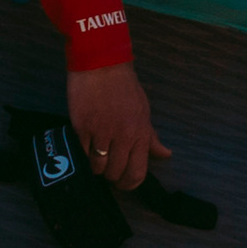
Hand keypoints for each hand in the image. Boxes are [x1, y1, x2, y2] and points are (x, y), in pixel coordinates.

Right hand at [66, 61, 172, 189]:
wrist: (101, 63)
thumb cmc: (124, 86)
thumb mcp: (143, 110)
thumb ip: (150, 137)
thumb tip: (164, 154)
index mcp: (140, 133)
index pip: (138, 172)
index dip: (129, 184)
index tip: (123, 184)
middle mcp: (122, 136)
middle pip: (116, 173)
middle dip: (111, 176)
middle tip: (108, 170)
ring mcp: (101, 132)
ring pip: (97, 166)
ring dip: (96, 167)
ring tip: (95, 157)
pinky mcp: (82, 127)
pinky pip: (82, 152)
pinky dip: (83, 153)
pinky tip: (85, 145)